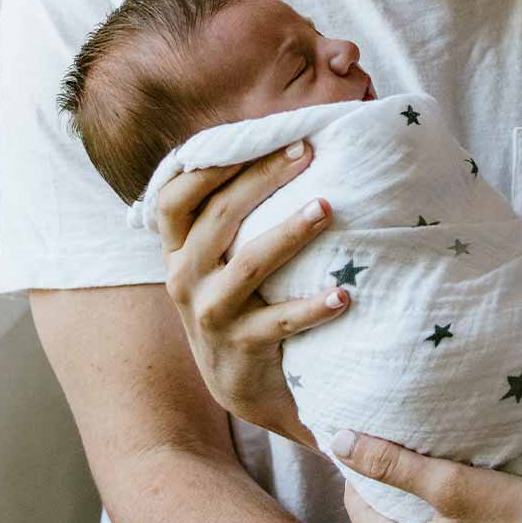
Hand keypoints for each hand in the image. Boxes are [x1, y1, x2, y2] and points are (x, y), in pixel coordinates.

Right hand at [158, 141, 349, 441]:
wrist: (239, 385)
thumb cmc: (238, 302)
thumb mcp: (216, 261)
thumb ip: (230, 216)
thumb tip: (283, 147)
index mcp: (178, 250)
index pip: (177, 198)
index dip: (211, 165)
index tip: (261, 137)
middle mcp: (185, 278)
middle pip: (220, 216)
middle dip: (263, 179)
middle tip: (307, 153)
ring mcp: (211, 314)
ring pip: (249, 264)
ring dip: (290, 233)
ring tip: (326, 208)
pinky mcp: (241, 347)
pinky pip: (280, 322)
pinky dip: (313, 307)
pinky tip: (344, 294)